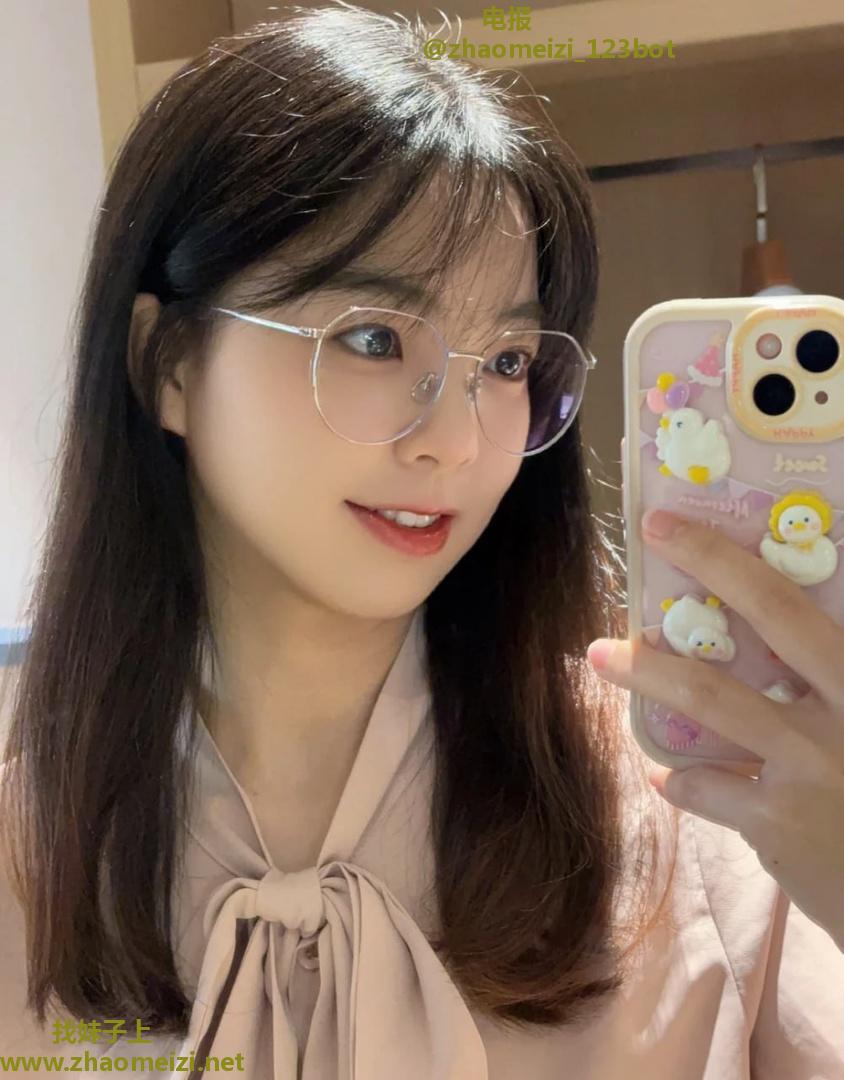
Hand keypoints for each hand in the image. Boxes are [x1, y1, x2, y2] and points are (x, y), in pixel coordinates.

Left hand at [587, 507, 843, 950]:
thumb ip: (830, 672)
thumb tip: (788, 637)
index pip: (794, 603)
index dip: (728, 558)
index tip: (671, 521)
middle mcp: (842, 713)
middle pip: (767, 623)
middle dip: (706, 570)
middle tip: (649, 536)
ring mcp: (807, 769)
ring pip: (711, 702)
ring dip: (650, 672)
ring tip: (602, 654)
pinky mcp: (777, 826)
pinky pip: (707, 789)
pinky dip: (683, 779)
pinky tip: (668, 774)